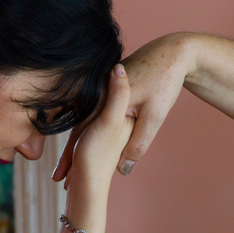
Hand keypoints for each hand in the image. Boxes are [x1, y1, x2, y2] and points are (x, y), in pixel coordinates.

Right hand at [53, 33, 192, 184]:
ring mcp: (103, 88)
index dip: (69, 159)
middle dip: (69, 154)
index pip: (79, 135)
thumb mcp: (154, 116)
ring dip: (79, 141)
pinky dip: (91, 125)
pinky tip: (89, 138)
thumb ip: (139, 142)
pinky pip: (96, 110)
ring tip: (71, 165)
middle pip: (78, 129)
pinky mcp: (110, 85)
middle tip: (59, 177)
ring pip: (86, 120)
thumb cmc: (164, 84)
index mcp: (104, 101)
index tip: (61, 180)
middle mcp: (98, 93)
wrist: (173, 52)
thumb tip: (125, 169)